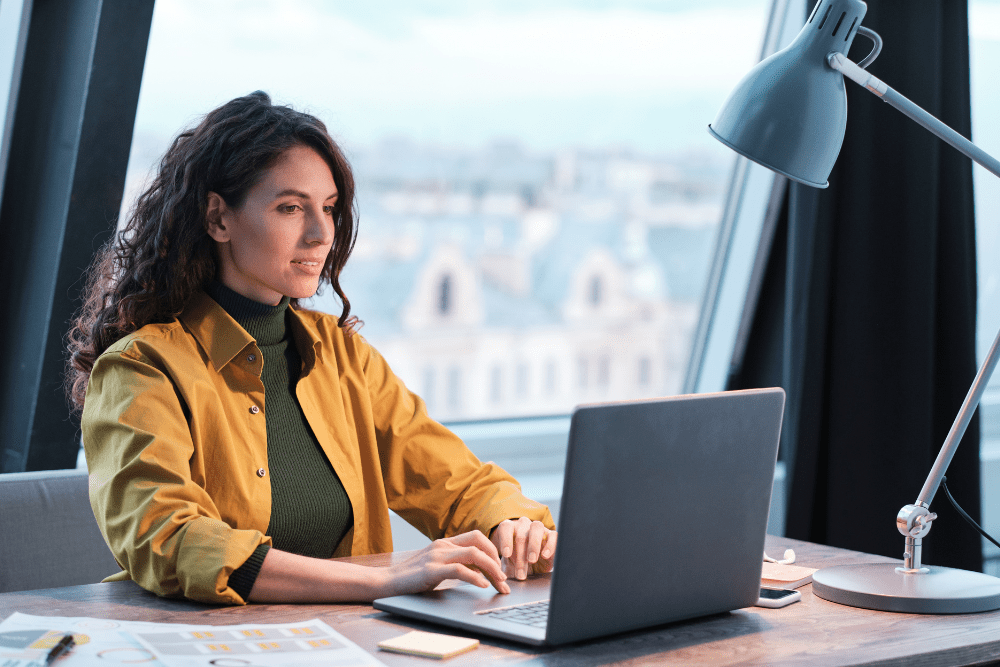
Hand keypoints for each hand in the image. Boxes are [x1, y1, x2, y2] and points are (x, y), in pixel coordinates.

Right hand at [384, 531, 510, 595]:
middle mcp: (442, 545)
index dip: (493, 550)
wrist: (386, 582)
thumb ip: (454, 563)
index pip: (477, 537)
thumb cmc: (412, 577)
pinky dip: (475, 577)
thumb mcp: (436, 565)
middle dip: (497, 561)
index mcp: (445, 542)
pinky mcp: (431, 570)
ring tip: (499, 583)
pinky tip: (482, 585)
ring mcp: (436, 556)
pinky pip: (459, 570)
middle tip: (505, 579)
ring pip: (474, 555)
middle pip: (479, 544)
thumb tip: (480, 571)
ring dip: (492, 569)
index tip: (500, 567)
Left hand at [490, 517, 556, 580]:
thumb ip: (502, 569)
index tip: (506, 555)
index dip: (506, 540)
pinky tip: (545, 555)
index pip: (506, 528)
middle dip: (520, 554)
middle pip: (521, 534)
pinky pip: (553, 534)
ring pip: (537, 527)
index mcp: (510, 529)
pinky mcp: (552, 535)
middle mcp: (524, 525)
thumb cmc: (516, 561)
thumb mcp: (508, 565)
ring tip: (532, 560)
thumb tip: (499, 579)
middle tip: (520, 571)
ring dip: (533, 545)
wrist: (532, 564)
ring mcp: (539, 528)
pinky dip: (550, 544)